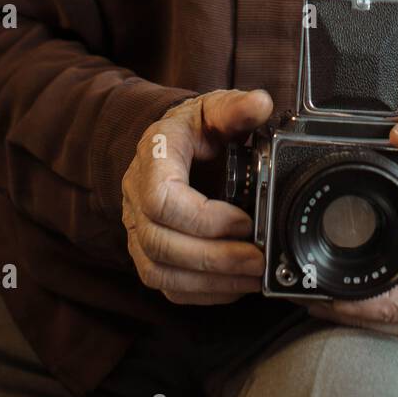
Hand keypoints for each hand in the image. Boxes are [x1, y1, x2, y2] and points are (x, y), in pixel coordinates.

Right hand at [121, 87, 272, 304]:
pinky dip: (202, 293)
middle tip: (257, 260)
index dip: (204, 218)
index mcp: (153, 158)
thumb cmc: (192, 129)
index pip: (161, 199)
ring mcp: (137, 229)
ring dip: (209, 281)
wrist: (170, 144)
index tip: (245, 220)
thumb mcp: (214, 109)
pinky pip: (166, 285)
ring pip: (159, 271)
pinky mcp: (148, 253)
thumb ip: (236, 107)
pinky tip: (234, 286)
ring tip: (251, 277)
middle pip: (160, 243)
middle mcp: (135, 197)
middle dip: (214, 258)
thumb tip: (262, 104)